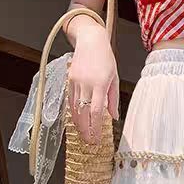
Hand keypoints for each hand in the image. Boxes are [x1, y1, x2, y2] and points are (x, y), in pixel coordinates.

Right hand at [68, 22, 118, 143]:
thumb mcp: (114, 78)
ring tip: (83, 135)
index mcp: (99, 84)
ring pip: (74, 109)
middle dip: (85, 130)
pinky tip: (76, 121)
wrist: (90, 40)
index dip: (96, 128)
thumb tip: (113, 117)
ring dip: (78, 124)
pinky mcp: (69, 80)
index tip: (97, 139)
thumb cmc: (106, 59)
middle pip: (83, 113)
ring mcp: (75, 82)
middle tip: (89, 142)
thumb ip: (113, 99)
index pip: (96, 112)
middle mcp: (85, 84)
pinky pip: (70, 101)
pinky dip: (73, 113)